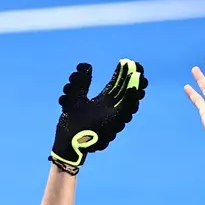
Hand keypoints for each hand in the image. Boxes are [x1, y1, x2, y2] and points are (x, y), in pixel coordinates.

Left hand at [50, 58, 147, 173]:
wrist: (65, 143)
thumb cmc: (70, 123)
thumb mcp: (74, 97)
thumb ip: (81, 82)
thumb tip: (86, 65)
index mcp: (103, 102)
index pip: (118, 86)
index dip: (124, 74)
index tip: (128, 61)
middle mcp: (111, 110)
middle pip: (127, 94)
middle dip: (135, 80)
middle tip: (138, 67)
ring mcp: (113, 120)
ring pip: (130, 104)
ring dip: (136, 89)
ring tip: (139, 76)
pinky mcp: (112, 127)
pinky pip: (124, 114)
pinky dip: (130, 101)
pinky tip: (133, 90)